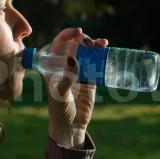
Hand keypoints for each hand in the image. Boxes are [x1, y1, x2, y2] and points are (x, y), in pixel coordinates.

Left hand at [45, 27, 107, 147]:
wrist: (70, 126)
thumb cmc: (60, 110)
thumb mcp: (60, 94)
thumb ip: (66, 78)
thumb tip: (72, 58)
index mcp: (53, 67)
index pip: (58, 44)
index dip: (67, 35)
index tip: (78, 32)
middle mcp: (66, 67)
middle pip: (74, 45)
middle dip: (83, 39)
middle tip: (90, 42)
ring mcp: (79, 72)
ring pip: (87, 53)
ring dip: (94, 45)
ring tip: (102, 43)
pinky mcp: (90, 80)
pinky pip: (97, 64)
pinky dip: (102, 56)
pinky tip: (106, 50)